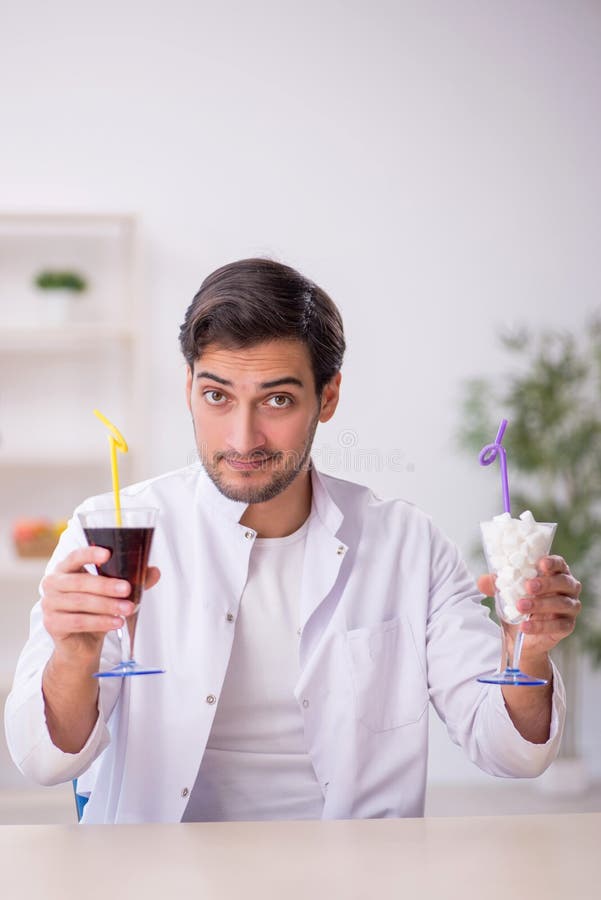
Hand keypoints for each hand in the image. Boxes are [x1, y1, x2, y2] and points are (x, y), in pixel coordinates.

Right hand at [41, 546, 160, 669]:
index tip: (108, 554)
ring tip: (128, 609)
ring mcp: (49, 604)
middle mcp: (53, 584)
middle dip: (107, 585)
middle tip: (127, 589)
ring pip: (81, 602)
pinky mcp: (52, 624)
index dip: (90, 554)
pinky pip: (78, 621)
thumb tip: (154, 572)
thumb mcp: (112, 595)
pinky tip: (116, 622)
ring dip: (107, 605)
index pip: (75, 556)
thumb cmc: (94, 613)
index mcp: (66, 569)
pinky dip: (100, 622)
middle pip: (80, 581)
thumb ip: (131, 581)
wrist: (79, 646)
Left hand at [478, 555, 581, 661]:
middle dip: (547, 583)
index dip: (552, 562)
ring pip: (562, 603)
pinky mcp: (567, 626)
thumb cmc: (519, 603)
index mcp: (555, 574)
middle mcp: (568, 589)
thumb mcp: (506, 591)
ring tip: (521, 606)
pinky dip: (541, 626)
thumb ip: (496, 584)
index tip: (541, 564)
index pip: (560, 564)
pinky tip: (525, 627)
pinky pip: (559, 625)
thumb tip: (482, 581)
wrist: (521, 634)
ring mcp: (570, 608)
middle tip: (528, 587)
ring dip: (541, 604)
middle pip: (564, 582)